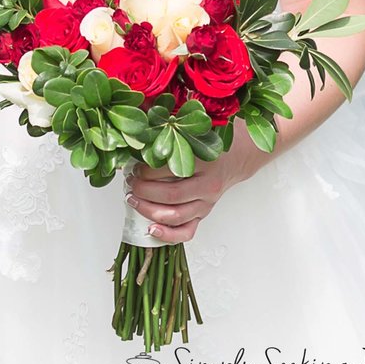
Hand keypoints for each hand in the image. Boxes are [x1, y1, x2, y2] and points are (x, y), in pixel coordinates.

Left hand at [125, 146, 260, 243]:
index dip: (147, 170)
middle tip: (130, 183)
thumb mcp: (193, 133)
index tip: (134, 167)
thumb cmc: (209, 144)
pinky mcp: (203, 215)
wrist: (234, 158)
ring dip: (149, 210)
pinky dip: (167, 234)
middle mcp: (207, 185)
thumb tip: (140, 129)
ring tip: (133, 200)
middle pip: (171, 195)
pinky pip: (186, 232)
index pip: (170, 169)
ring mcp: (206, 203)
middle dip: (144, 191)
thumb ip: (170, 133)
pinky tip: (151, 229)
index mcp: (205, 162)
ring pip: (175, 216)